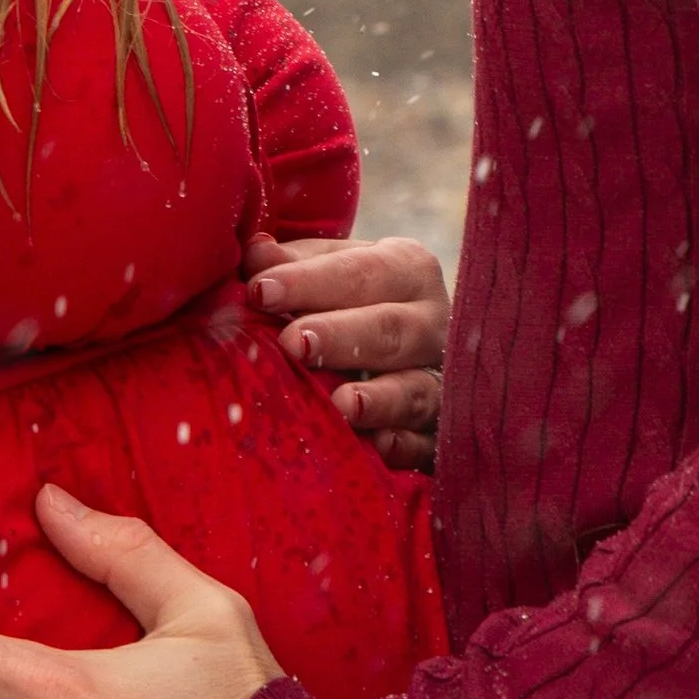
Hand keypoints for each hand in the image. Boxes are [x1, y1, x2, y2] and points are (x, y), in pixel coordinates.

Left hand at [248, 230, 449, 472]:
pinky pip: (428, 441)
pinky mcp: (441, 431)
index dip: (308, 280)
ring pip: (416, 388)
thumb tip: (255, 252)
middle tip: (292, 343)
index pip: (359, 272)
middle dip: (341, 336)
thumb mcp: (328, 271)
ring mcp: (442, 379)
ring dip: (381, 399)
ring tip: (341, 404)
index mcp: (407, 269)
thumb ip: (292, 263)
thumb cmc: (351, 300)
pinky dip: (406, 445)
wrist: (404, 345)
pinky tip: (379, 446)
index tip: (260, 291)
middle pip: (389, 328)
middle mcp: (432, 323)